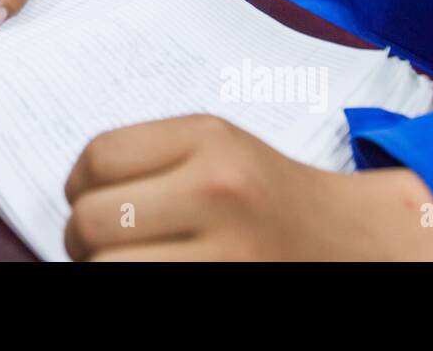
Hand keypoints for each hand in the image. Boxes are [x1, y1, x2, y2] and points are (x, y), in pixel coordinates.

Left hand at [63, 114, 432, 260]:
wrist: (357, 241)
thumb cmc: (272, 196)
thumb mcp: (220, 150)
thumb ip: (153, 159)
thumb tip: (75, 194)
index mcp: (209, 139)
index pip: (98, 159)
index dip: (77, 187)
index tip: (86, 201)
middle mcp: (218, 188)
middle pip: (94, 219)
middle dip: (82, 239)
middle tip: (97, 245)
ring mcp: (226, 250)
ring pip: (107, 266)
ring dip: (99, 270)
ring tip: (120, 265)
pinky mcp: (229, 292)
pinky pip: (142, 293)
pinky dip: (131, 289)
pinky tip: (148, 277)